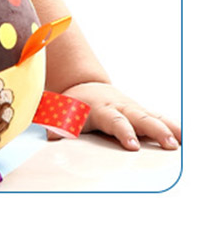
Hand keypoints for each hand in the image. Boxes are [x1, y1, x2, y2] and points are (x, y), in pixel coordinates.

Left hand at [61, 82, 180, 150]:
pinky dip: (170, 126)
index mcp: (100, 108)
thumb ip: (57, 127)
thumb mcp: (61, 114)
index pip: (114, 121)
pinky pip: (158, 118)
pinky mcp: (140, 112)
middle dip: (154, 131)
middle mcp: (119, 107)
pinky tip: (182, 137)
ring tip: (179, 143)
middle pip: (139, 118)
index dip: (124, 132)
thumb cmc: (73, 105)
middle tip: (168, 145)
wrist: (84, 87)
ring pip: (152, 117)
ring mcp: (132, 109)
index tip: (132, 146)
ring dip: (167, 129)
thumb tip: (52, 140)